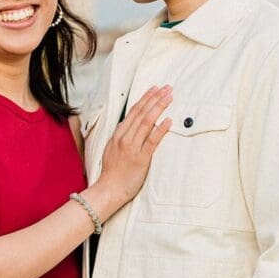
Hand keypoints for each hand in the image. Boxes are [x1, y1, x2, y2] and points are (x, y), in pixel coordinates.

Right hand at [97, 85, 171, 208]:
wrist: (109, 189)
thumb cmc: (112, 172)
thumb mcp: (112, 149)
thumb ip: (121, 137)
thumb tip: (130, 126)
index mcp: (118, 134)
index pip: (133, 111)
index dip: (145, 98)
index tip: (155, 89)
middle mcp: (124, 138)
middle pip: (141, 113)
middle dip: (155, 98)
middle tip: (167, 88)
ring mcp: (132, 147)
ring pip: (146, 122)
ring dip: (158, 108)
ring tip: (169, 97)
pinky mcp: (140, 158)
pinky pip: (152, 141)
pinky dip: (160, 129)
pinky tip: (168, 120)